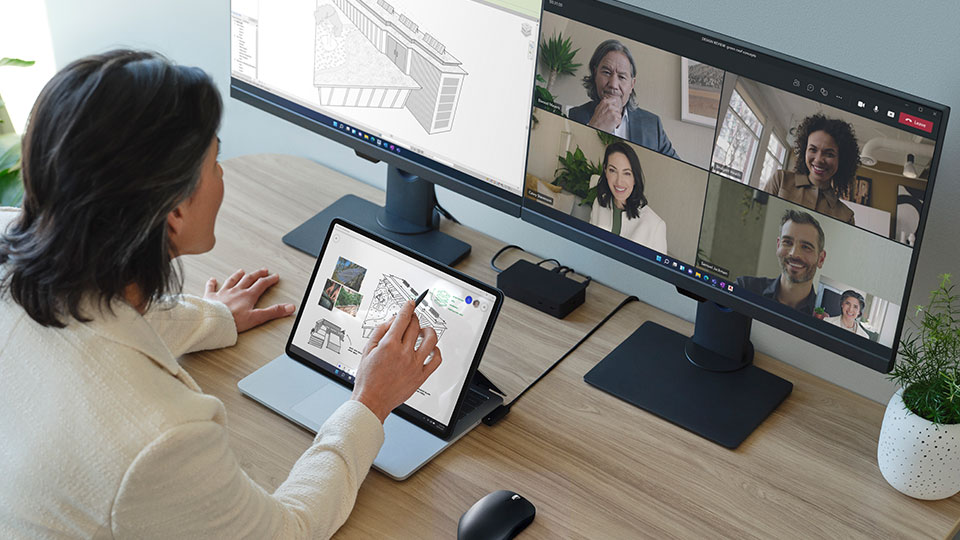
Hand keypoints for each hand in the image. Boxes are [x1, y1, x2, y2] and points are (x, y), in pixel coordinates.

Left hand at [204, 268, 294, 332]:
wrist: (213, 321)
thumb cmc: (233, 321)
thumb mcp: (257, 318)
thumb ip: (273, 312)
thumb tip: (288, 307)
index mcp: (247, 296)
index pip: (261, 285)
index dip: (269, 280)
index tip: (274, 277)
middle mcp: (236, 291)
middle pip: (248, 279)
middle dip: (257, 274)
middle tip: (263, 270)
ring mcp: (223, 293)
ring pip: (232, 281)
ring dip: (238, 275)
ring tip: (241, 271)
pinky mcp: (210, 298)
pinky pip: (211, 288)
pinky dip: (212, 283)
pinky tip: (212, 279)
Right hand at [351, 300, 442, 422]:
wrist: (372, 400)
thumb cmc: (367, 379)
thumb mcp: (367, 350)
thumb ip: (379, 331)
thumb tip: (392, 320)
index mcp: (389, 345)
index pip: (403, 318)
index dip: (408, 307)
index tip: (410, 303)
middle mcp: (404, 353)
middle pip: (415, 326)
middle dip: (414, 318)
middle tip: (411, 319)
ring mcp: (414, 365)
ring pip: (430, 339)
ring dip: (428, 330)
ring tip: (423, 331)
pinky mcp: (421, 376)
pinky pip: (436, 359)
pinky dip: (436, 350)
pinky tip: (430, 348)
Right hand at [588, 96, 622, 131]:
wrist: (595, 128)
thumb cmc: (596, 121)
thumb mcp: (598, 109)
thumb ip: (603, 103)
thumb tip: (606, 99)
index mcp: (605, 102)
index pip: (614, 100)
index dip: (614, 106)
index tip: (613, 109)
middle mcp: (609, 106)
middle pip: (618, 108)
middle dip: (616, 113)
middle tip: (610, 117)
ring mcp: (612, 112)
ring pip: (619, 115)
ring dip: (616, 119)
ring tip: (610, 121)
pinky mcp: (615, 118)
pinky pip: (620, 120)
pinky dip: (617, 124)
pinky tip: (611, 124)